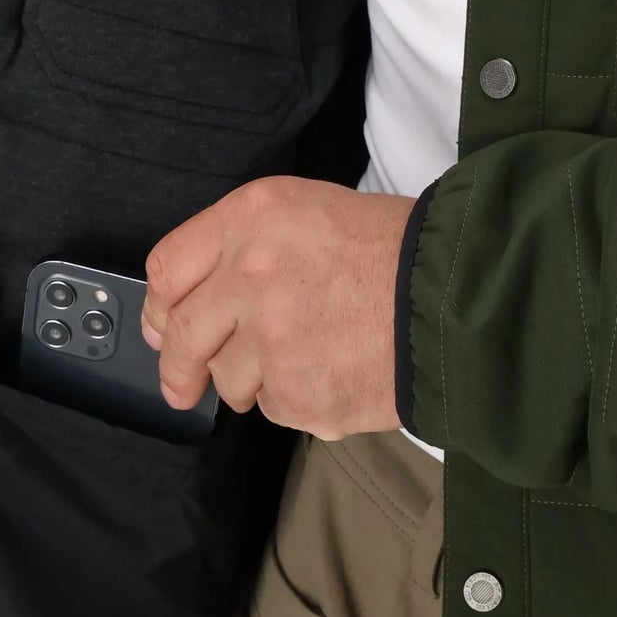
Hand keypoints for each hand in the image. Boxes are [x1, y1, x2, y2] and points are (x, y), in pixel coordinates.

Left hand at [140, 175, 414, 439]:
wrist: (456, 294)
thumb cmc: (389, 249)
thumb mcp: (305, 210)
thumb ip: (241, 246)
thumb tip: (190, 301)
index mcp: (250, 219)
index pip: (166, 269)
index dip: (161, 306)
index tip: (164, 327)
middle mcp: (249, 274)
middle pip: (181, 334)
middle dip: (179, 367)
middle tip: (183, 384)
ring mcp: (271, 338)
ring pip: (228, 379)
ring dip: (253, 378)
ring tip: (307, 354)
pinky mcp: (298, 392)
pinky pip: (273, 406)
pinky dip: (296, 397)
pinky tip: (333, 370)